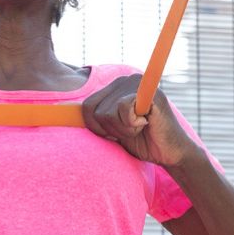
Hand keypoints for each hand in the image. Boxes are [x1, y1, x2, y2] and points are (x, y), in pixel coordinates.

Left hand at [81, 74, 200, 167]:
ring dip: (123, 129)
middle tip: (132, 130)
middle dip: (110, 129)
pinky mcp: (150, 93)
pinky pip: (123, 109)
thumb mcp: (113, 130)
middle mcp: (126, 80)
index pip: (87, 107)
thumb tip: (61, 114)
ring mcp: (138, 83)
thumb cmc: (143, 142)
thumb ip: (96, 120)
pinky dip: (132, 125)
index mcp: (116, 87)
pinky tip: (147, 125)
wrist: (172, 154)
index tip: (116, 134)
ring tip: (141, 128)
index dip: (97, 127)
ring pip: (108, 112)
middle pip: (94, 109)